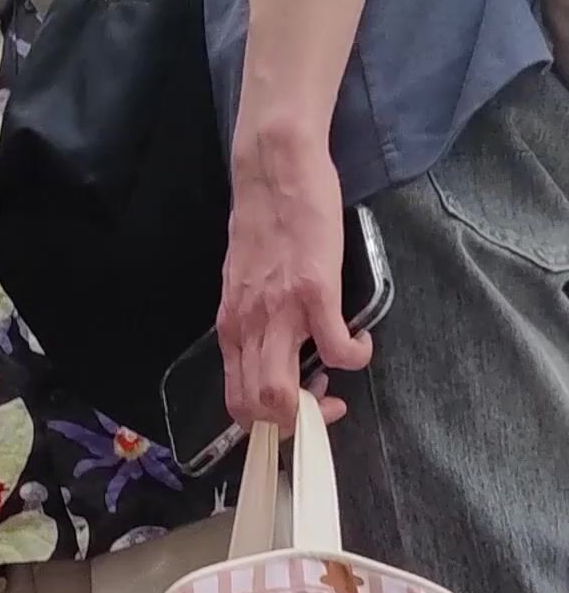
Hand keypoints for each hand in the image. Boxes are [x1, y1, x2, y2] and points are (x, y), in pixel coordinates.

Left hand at [218, 114, 368, 435]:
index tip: (298, 406)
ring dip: (320, 401)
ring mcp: (279, 313)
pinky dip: (355, 357)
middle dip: (295, 423)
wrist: (274, 170)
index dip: (268, 423)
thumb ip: (254, 318)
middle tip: (324, 400)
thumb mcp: (245, 282)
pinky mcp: (314, 292)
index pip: (236, 403)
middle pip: (257, 410)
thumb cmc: (265, 221)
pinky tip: (360, 340)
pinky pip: (337, 350)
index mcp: (232, 327)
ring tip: (338, 373)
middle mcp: (248, 327)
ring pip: (283, 393)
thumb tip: (274, 350)